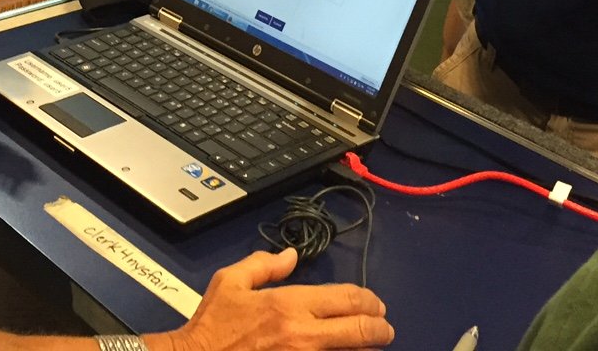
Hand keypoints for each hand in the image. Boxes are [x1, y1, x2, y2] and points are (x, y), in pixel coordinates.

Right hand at [159, 248, 392, 350]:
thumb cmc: (213, 326)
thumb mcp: (230, 282)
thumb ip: (263, 264)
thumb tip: (290, 255)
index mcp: (289, 305)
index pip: (347, 300)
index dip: (369, 301)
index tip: (375, 306)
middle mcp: (303, 335)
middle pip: (360, 331)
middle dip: (380, 328)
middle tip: (384, 328)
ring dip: (367, 350)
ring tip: (371, 346)